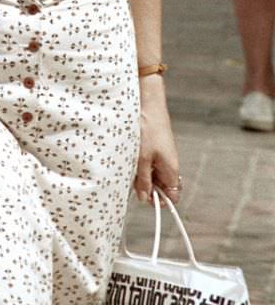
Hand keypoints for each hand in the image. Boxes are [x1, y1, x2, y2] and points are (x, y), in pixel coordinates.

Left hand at [134, 77, 180, 205]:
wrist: (148, 103)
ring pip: (154, 174)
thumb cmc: (147, 130)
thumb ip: (143, 180)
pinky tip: (131, 157)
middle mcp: (170, 164)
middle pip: (162, 186)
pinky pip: (150, 162)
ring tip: (131, 165)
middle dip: (148, 187)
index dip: (159, 200)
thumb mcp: (142, 159)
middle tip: (134, 180)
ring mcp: (163, 155)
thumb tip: (145, 198)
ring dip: (142, 174)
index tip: (145, 197)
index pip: (173, 195)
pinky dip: (141, 163)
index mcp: (171, 169)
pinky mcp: (155, 147)